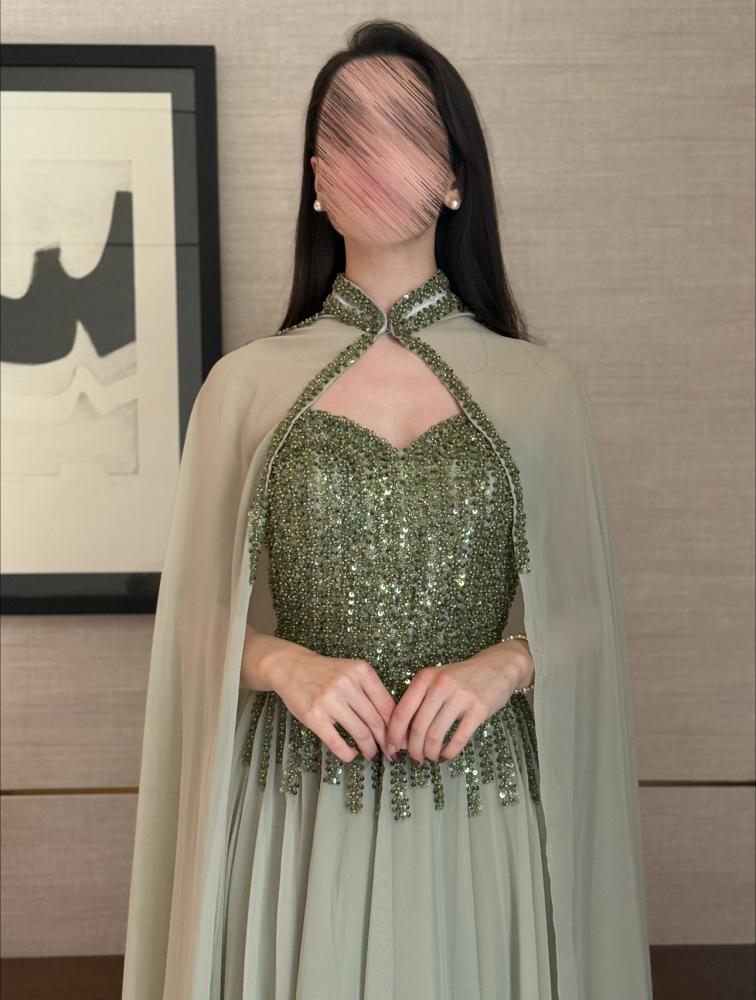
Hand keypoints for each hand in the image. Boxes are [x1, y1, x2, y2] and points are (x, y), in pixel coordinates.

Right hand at [253, 636, 395, 764]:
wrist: (291, 667)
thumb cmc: (326, 672)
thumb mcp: (352, 672)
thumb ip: (371, 691)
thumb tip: (393, 722)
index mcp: (361, 671)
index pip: (387, 705)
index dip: (397, 727)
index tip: (400, 740)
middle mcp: (347, 684)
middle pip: (376, 721)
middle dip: (386, 741)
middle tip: (390, 752)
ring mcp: (329, 700)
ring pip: (360, 733)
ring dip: (369, 749)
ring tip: (371, 754)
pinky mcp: (313, 716)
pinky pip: (337, 742)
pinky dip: (348, 753)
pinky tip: (352, 754)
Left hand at [384, 640, 533, 765]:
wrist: (497, 666)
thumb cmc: (462, 678)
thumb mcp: (436, 680)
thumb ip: (419, 701)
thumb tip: (402, 735)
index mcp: (425, 678)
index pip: (401, 711)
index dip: (393, 735)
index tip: (390, 749)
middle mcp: (440, 685)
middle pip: (418, 727)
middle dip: (413, 749)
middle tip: (415, 758)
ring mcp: (460, 697)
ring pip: (435, 735)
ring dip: (429, 753)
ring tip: (430, 757)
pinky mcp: (479, 709)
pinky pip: (458, 738)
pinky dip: (449, 752)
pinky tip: (446, 755)